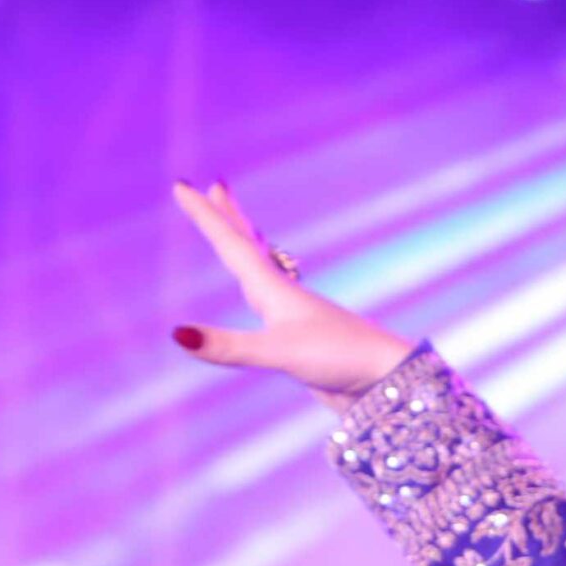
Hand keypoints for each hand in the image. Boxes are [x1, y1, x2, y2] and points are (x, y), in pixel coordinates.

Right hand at [166, 180, 415, 413]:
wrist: (387, 381)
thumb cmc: (340, 358)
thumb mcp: (279, 352)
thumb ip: (229, 346)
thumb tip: (178, 335)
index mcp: (274, 290)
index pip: (231, 244)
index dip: (205, 216)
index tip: (183, 185)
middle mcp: (283, 296)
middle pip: (250, 246)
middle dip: (230, 218)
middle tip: (215, 187)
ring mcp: (295, 316)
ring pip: (262, 271)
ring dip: (245, 247)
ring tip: (235, 233)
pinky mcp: (303, 339)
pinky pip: (270, 304)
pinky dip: (258, 289)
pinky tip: (262, 299)